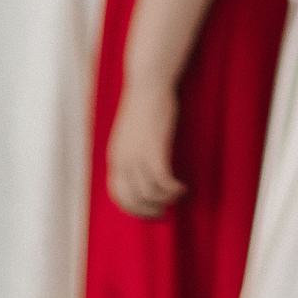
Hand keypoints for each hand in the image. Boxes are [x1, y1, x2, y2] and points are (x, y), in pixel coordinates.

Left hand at [107, 80, 184, 218]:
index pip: (118, 196)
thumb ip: (130, 154)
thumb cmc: (143, 107)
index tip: (150, 213)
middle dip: (150, 211)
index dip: (134, 209)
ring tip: (178, 195)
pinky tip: (182, 187)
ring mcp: (137, 155)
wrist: (147, 85)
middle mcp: (122, 160)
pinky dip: (173, 189)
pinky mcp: (155, 149)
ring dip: (166, 200)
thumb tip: (139, 173)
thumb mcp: (129, 135)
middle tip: (165, 212)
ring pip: (150, 193)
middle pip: (133, 200)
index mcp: (114, 158)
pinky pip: (163, 181)